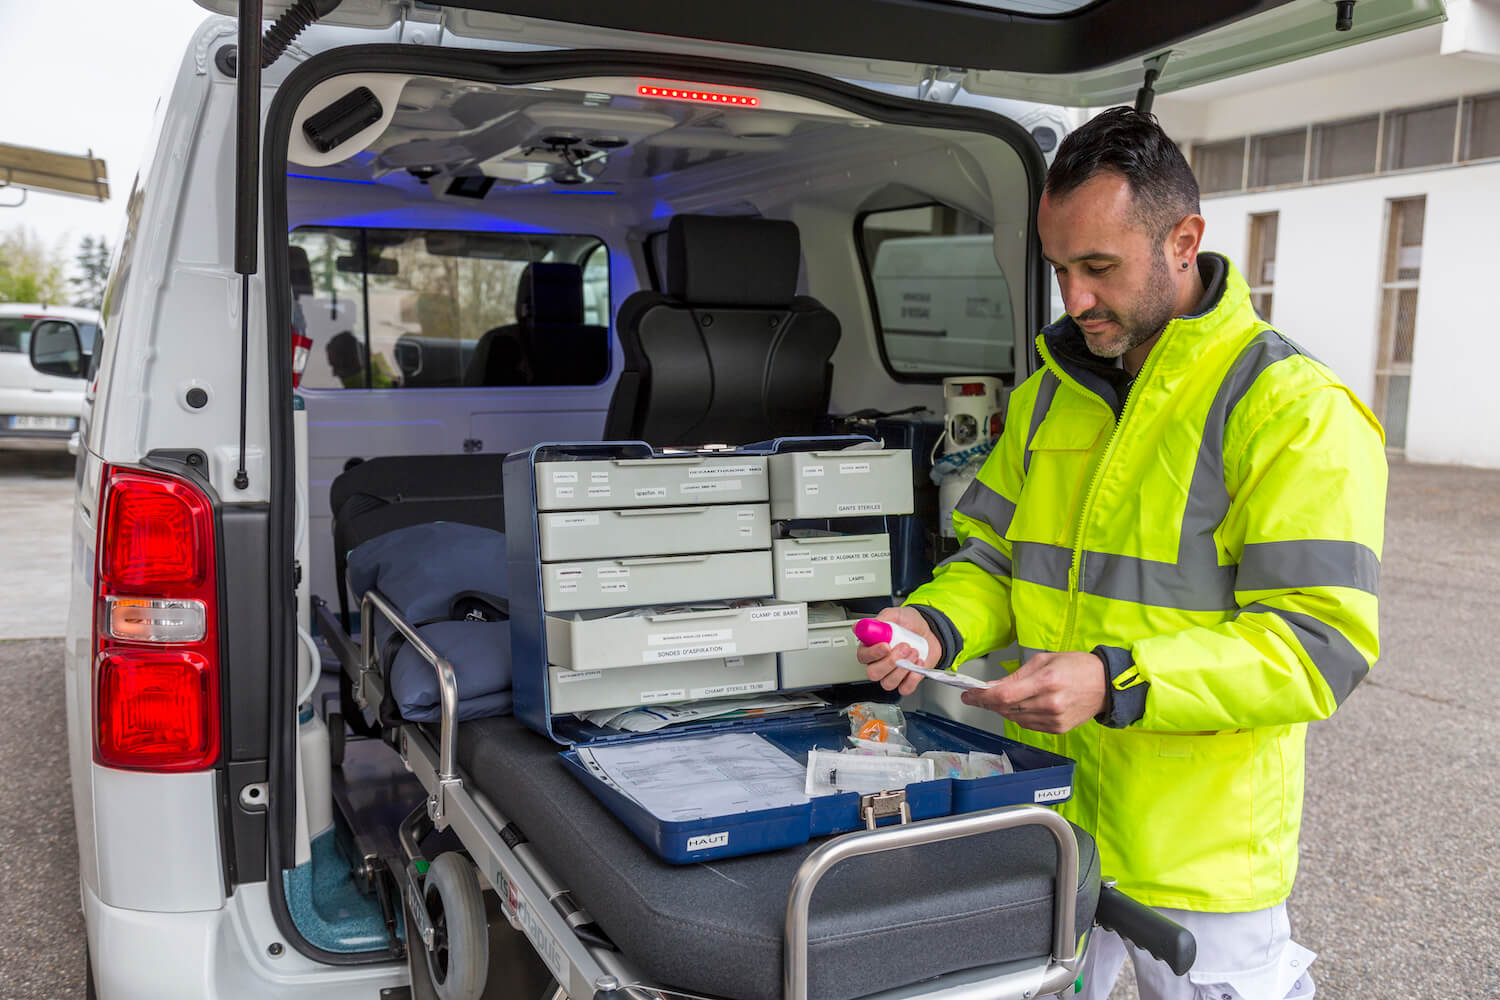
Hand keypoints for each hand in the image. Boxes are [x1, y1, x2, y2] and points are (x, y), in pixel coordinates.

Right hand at [856, 606, 942, 697]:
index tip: (886, 646)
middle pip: (873, 673)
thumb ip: (881, 620)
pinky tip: (918, 663)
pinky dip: (913, 678)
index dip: (873, 653)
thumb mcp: (896, 615)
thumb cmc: (910, 625)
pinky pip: (904, 688)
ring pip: (888, 683)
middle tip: (904, 647)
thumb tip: (863, 625)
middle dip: (890, 662)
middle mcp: (879, 663)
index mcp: (871, 647)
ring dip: (903, 669)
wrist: (929, 632)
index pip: (863, 656)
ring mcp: (892, 673)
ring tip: (914, 652)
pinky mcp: (906, 681)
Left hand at [960, 651, 1106, 733]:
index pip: (1004, 695)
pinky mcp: (1058, 729)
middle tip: (976, 696)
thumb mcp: (1045, 660)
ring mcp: (1054, 719)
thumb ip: (1016, 675)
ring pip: (1015, 718)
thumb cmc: (1076, 666)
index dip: (982, 697)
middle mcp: (1049, 703)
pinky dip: (1018, 716)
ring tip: (1002, 698)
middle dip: (987, 702)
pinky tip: (1021, 706)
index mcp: (1046, 681)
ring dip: (1002, 709)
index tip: (968, 694)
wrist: (1105, 685)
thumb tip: (991, 686)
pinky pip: (1028, 725)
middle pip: (1006, 709)